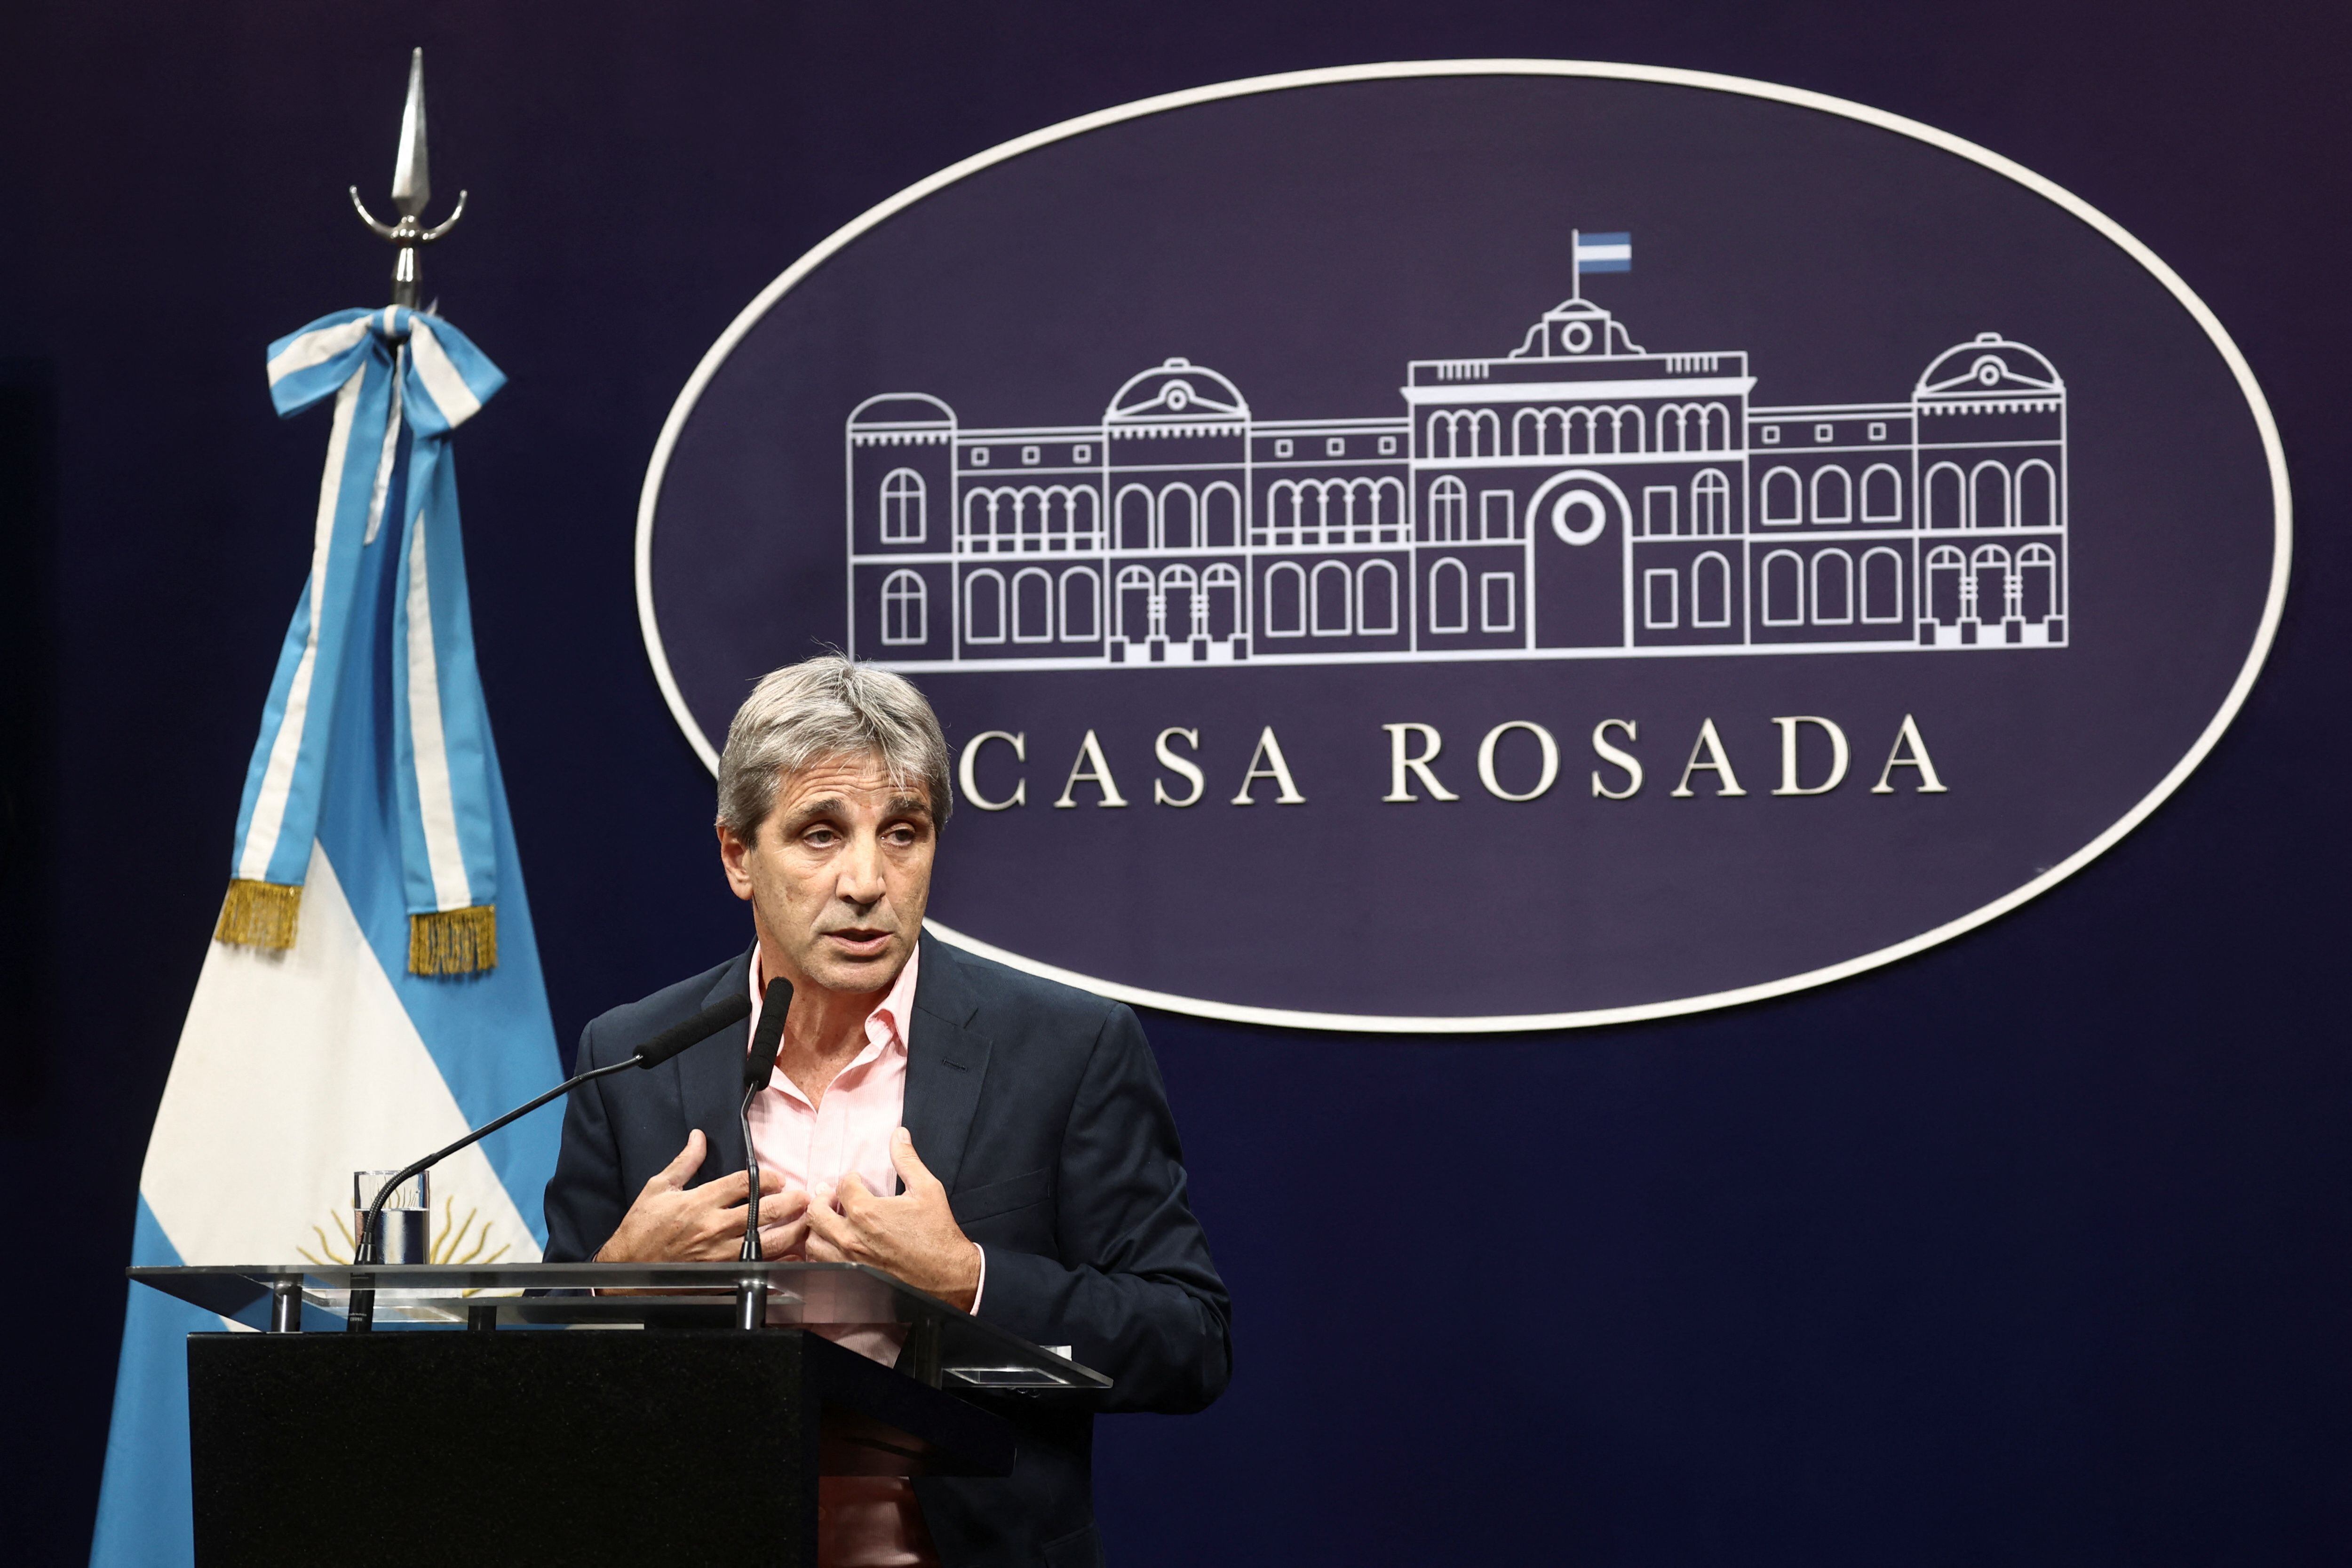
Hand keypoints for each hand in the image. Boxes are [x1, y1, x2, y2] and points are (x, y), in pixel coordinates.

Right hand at [594, 1130, 811, 1262]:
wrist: (627, 1269)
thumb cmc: (642, 1227)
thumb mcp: (658, 1188)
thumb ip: (684, 1162)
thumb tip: (700, 1136)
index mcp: (699, 1201)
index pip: (744, 1184)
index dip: (768, 1179)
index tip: (780, 1177)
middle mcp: (713, 1226)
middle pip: (763, 1211)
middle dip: (789, 1203)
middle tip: (805, 1197)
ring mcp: (720, 1253)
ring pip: (766, 1241)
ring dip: (791, 1231)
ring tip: (806, 1222)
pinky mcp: (721, 1273)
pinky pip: (757, 1265)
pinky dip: (777, 1260)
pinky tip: (792, 1255)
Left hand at [805, 1128, 981, 1310]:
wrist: (946, 1274)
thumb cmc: (937, 1232)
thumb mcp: (927, 1189)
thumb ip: (907, 1160)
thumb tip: (898, 1134)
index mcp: (867, 1212)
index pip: (843, 1185)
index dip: (850, 1179)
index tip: (857, 1180)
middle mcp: (850, 1237)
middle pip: (816, 1211)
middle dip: (823, 1198)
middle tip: (834, 1196)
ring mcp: (847, 1261)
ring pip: (812, 1239)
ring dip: (818, 1226)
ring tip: (831, 1219)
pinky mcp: (849, 1278)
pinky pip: (820, 1263)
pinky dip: (821, 1250)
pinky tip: (834, 1242)